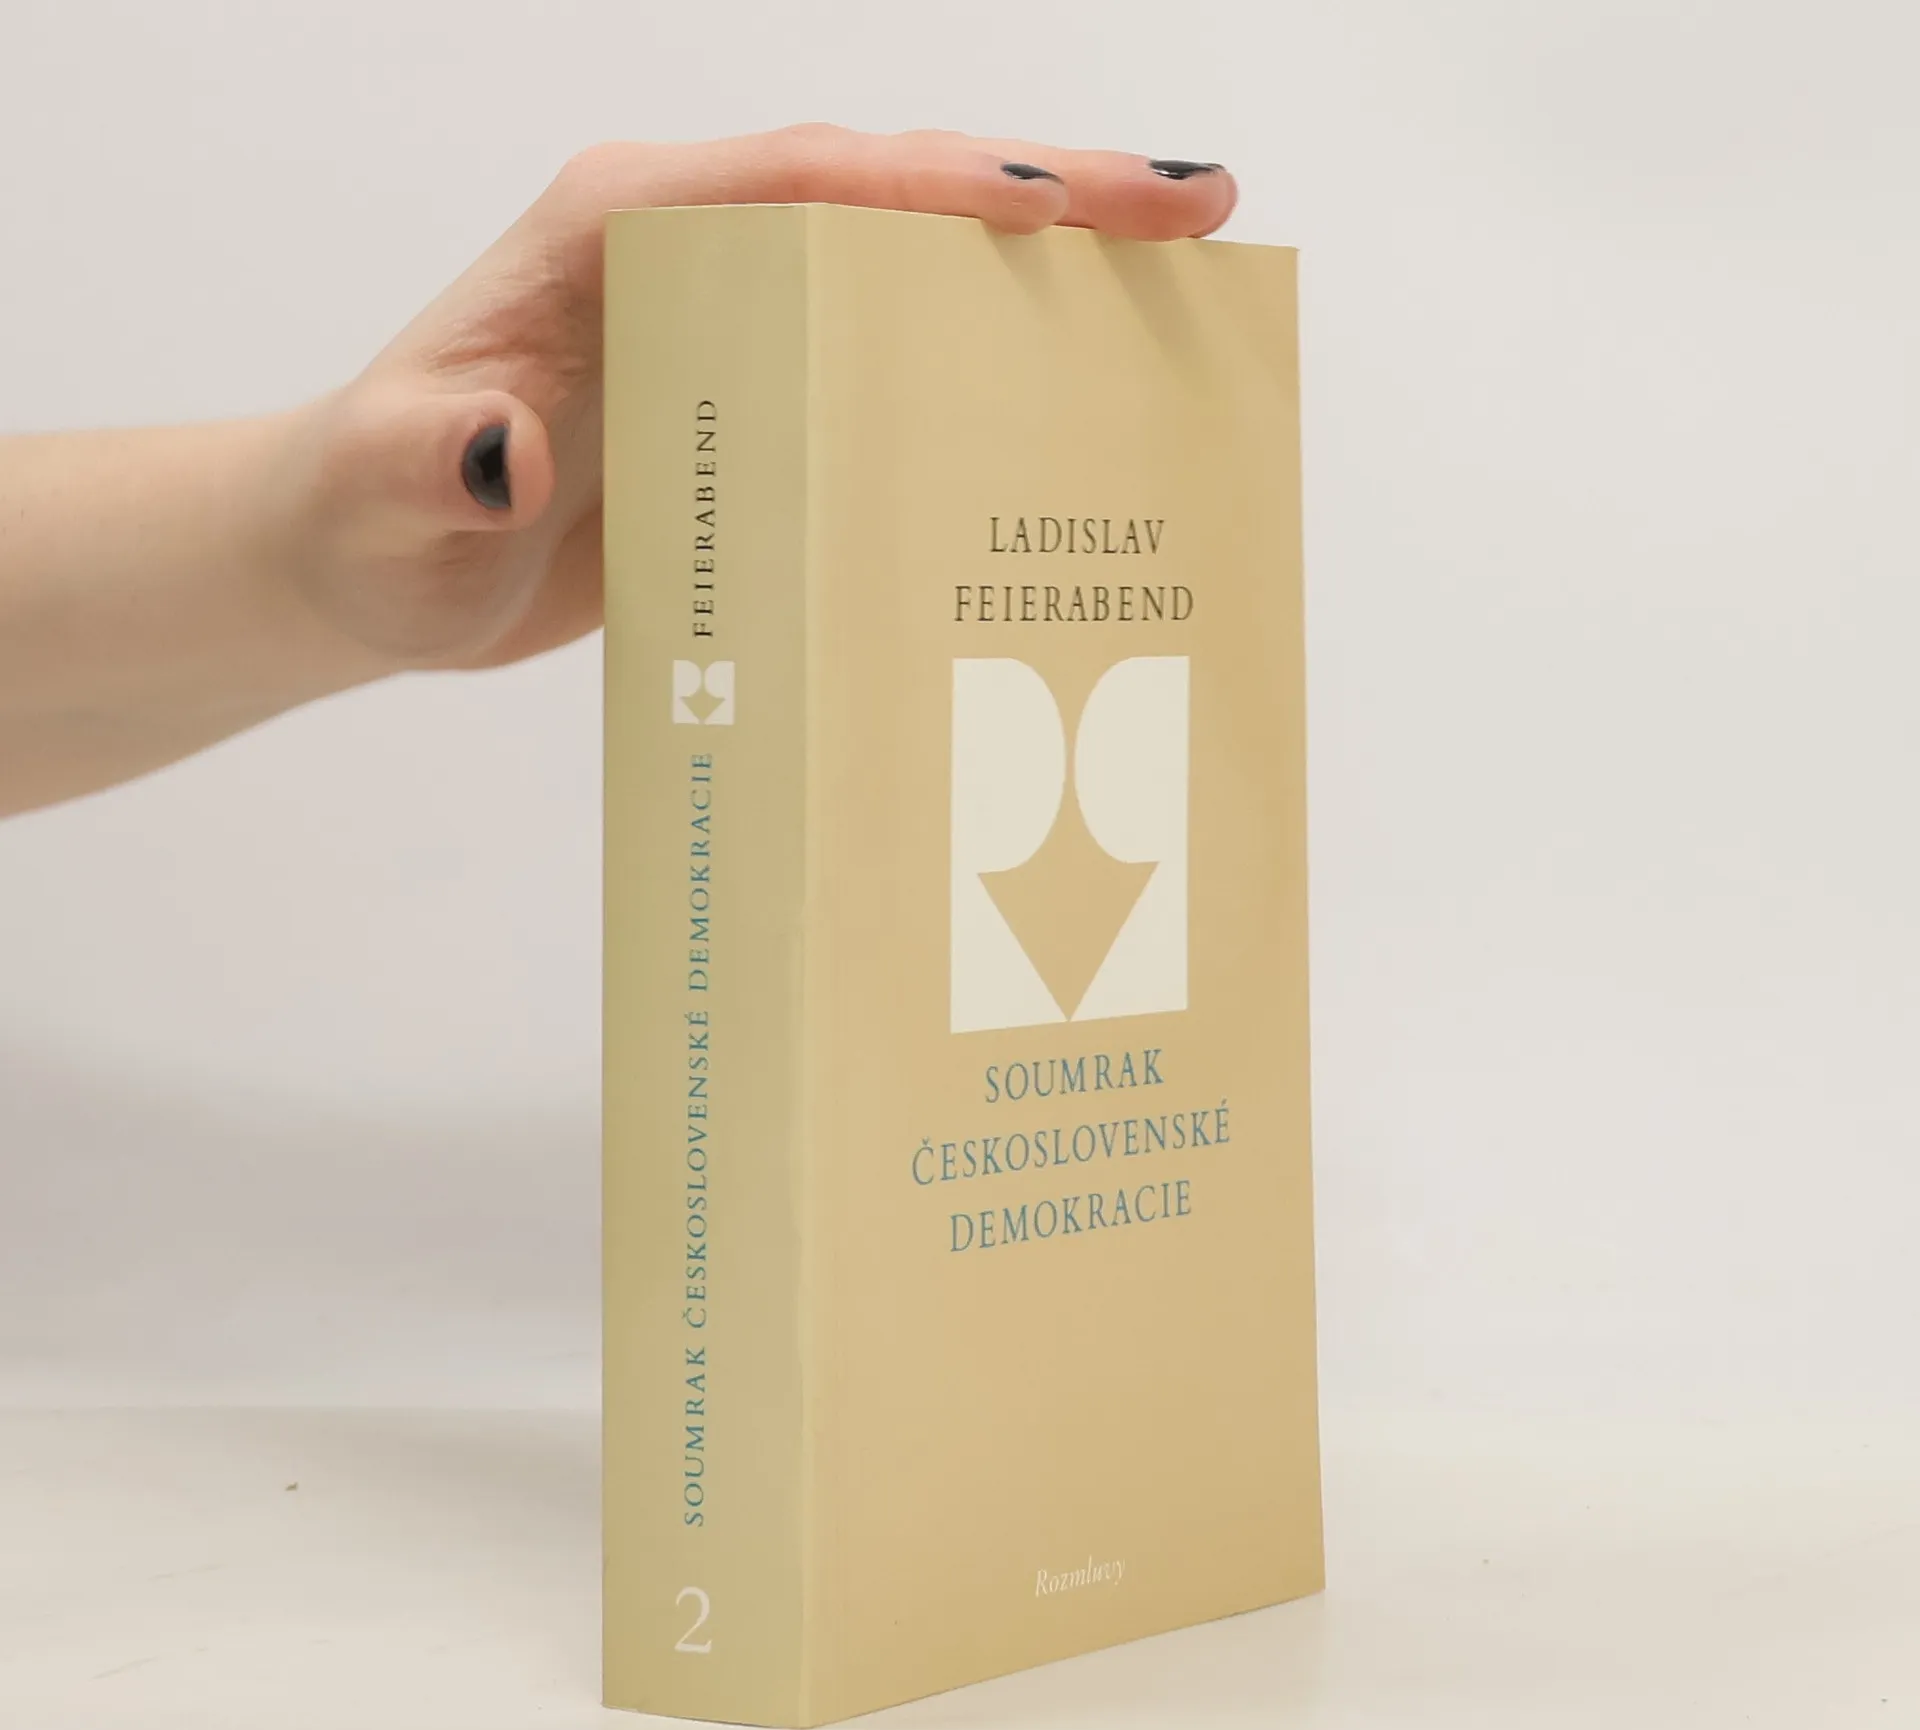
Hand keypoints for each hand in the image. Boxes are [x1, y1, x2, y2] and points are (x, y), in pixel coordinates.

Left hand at [282, 126, 1238, 675]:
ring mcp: (729, 307)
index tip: (1060, 203)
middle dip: (1050, 191)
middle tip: (1197, 211)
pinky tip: (1074, 377)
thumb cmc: (374, 520)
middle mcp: (687, 243)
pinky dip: (987, 343)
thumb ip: (434, 461)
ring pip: (909, 254)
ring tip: (1181, 270)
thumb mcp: (388, 496)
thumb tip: (505, 449)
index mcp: (614, 228)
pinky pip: (890, 340)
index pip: (799, 178)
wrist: (371, 559)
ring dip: (1047, 257)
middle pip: (891, 190)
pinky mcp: (752, 383)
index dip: (936, 187)